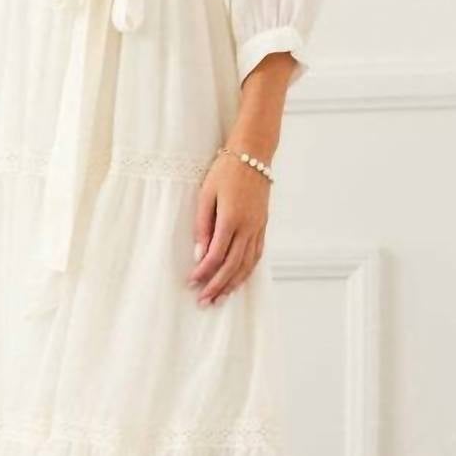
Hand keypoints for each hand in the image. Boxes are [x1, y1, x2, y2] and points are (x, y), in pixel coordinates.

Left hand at [188, 151, 270, 304]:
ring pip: (248, 264)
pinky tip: (238, 280)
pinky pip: (257, 255)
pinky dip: (247, 271)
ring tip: (221, 299)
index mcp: (232, 219)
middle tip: (204, 302)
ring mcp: (259, 227)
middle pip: (233, 265)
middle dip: (217, 286)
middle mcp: (248, 227)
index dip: (204, 272)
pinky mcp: (263, 225)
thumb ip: (202, 225)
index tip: (191, 283)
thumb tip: (198, 254)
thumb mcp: (206, 194)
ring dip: (233, 284)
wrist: (254, 153)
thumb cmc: (225, 170)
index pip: (216, 255)